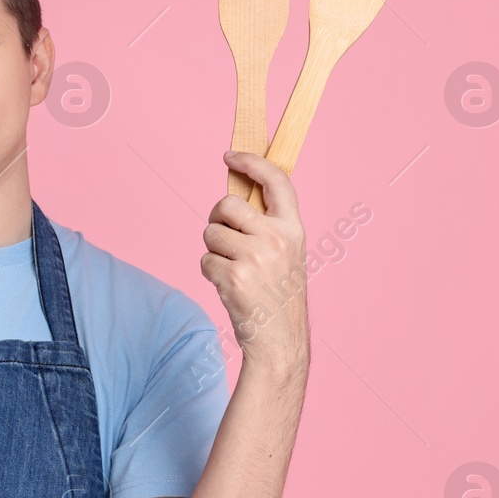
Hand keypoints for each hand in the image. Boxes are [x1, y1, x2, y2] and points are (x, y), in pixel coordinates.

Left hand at [203, 151, 310, 374]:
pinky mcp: (234, 277)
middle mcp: (276, 238)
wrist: (280, 341)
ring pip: (211, 234)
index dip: (252, 162)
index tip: (231, 156)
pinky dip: (211, 274)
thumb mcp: (286, 254)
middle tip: (228, 242)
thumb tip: (234, 198)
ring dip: (214, 252)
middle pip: (227, 205)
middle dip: (218, 221)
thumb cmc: (278, 297)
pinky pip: (205, 261)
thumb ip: (267, 225)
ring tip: (235, 272)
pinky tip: (231, 288)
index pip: (275, 180)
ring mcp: (255, 257)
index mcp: (293, 229)